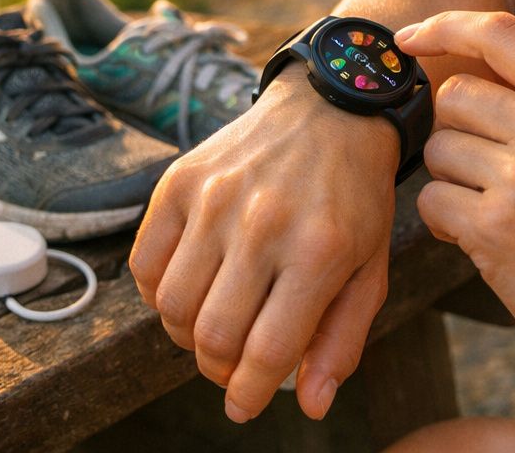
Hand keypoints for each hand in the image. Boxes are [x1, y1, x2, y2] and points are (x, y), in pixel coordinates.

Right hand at [128, 70, 398, 422]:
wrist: (330, 109)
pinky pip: (146, 266)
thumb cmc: (354, 198)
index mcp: (318, 252)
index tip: (244, 406)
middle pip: (212, 336)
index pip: (267, 352)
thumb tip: (311, 405)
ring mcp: (215, 200)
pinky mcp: (179, 181)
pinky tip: (193, 286)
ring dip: (188, 335)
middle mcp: (263, 224)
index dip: (249, 395)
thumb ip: (341, 340)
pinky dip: (160, 294)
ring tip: (216, 323)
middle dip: (218, 369)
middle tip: (232, 365)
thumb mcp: (368, 268)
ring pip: (173, 307)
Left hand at [397, 11, 514, 374]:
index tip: (409, 38)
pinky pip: (432, 201)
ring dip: (451, 180)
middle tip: (485, 171)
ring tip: (494, 209)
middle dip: (456, 132)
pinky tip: (482, 239)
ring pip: (437, 148)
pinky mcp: (493, 227)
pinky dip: (445, 222)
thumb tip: (476, 74)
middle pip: (454, 96)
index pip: (500, 32)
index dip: (445, 27)